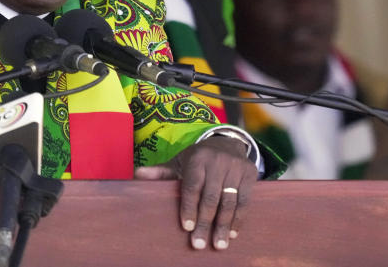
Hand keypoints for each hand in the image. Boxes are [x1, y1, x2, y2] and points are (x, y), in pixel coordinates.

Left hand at [134, 136, 256, 250]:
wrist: (228, 143)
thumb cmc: (198, 159)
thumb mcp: (179, 161)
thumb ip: (161, 172)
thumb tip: (138, 175)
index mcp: (197, 159)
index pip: (192, 186)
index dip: (189, 208)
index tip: (186, 228)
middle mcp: (217, 162)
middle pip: (210, 197)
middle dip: (204, 222)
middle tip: (198, 244)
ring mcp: (235, 167)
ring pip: (229, 201)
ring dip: (223, 225)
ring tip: (218, 244)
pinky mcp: (250, 174)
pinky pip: (244, 201)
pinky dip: (238, 219)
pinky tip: (232, 233)